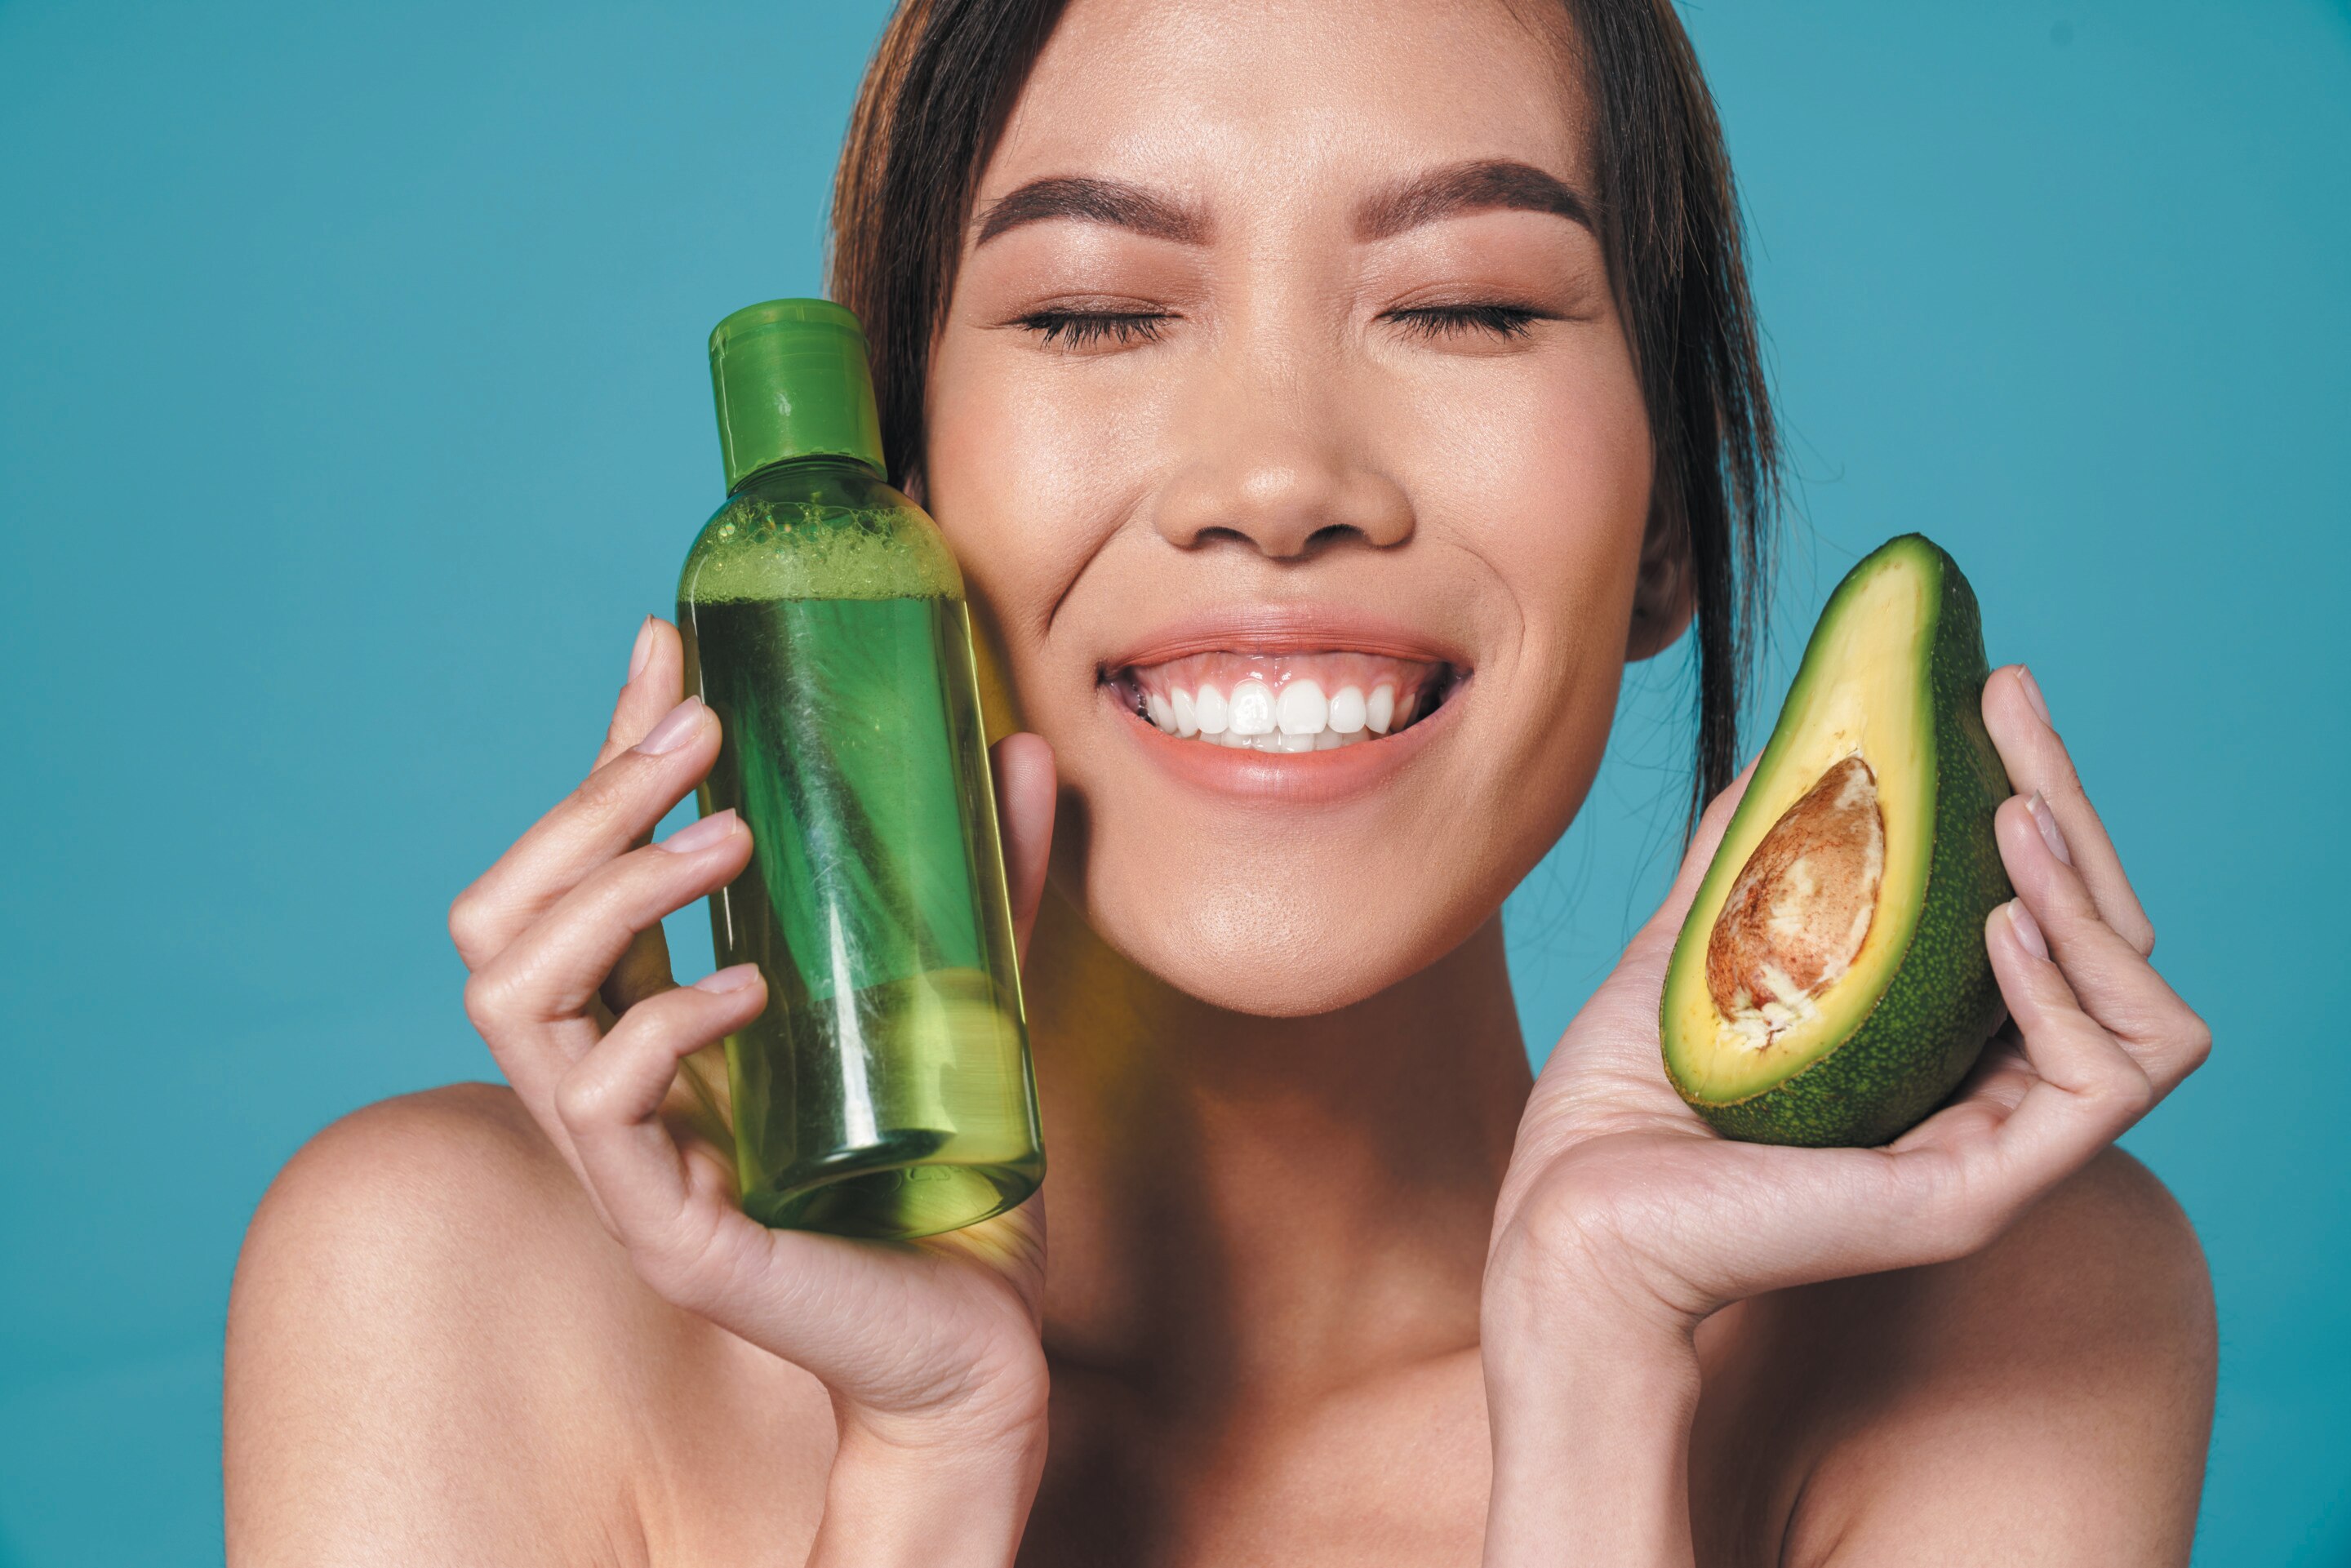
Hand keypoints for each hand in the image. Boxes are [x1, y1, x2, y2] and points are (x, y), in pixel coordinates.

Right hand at [448, 618, 1058, 1557]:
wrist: (980, 1341)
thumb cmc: (954, 1177)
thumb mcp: (966, 999)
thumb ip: (984, 883)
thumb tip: (1013, 743)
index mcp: (659, 1020)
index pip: (583, 865)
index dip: (607, 749)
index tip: (666, 644)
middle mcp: (613, 1079)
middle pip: (500, 912)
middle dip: (585, 800)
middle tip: (701, 735)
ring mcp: (622, 1158)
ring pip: (508, 991)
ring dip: (608, 889)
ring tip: (726, 843)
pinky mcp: (662, 1227)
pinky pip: (596, 1101)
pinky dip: (665, 1020)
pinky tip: (753, 988)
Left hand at [1485, 661, 2209, 1340]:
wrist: (1566, 1210)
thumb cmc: (1618, 1106)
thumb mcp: (1699, 945)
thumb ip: (1755, 857)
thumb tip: (1790, 744)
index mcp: (1933, 1043)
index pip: (2043, 910)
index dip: (2034, 794)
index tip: (1992, 686)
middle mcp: (1981, 1095)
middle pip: (2104, 939)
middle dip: (2069, 805)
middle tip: (2010, 702)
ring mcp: (1992, 1151)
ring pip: (2142, 1008)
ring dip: (2093, 896)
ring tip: (2012, 817)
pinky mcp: (1979, 1194)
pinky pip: (2102, 1085)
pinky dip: (2070, 992)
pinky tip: (2001, 926)